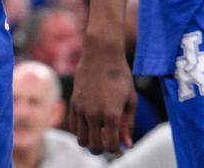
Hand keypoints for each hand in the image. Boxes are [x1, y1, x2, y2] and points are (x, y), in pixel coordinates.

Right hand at [68, 38, 135, 154]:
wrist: (101, 54)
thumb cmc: (120, 75)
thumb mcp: (130, 99)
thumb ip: (128, 124)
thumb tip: (127, 145)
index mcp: (111, 115)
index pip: (111, 146)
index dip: (117, 150)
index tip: (120, 147)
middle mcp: (94, 114)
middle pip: (94, 147)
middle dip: (102, 149)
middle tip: (109, 142)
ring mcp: (81, 109)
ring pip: (81, 140)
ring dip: (90, 141)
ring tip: (99, 134)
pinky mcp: (73, 102)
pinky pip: (74, 126)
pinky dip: (81, 131)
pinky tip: (91, 125)